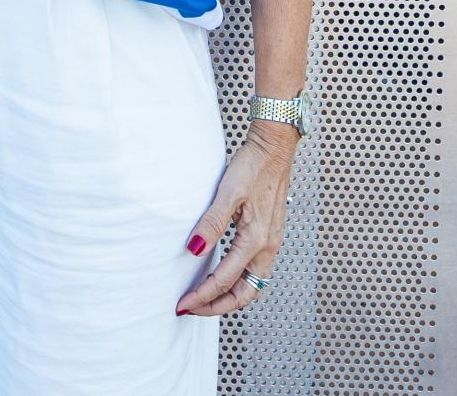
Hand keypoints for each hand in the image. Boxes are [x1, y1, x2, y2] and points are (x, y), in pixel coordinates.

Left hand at [175, 124, 297, 316]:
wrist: (274, 147)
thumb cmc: (253, 166)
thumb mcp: (228, 192)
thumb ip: (211, 223)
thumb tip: (193, 250)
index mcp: (257, 240)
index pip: (224, 280)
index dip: (202, 296)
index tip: (182, 303)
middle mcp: (267, 247)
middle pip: (243, 294)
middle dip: (217, 306)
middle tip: (191, 309)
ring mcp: (271, 242)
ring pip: (251, 286)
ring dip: (228, 297)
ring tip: (205, 298)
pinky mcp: (269, 235)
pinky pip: (254, 271)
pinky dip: (237, 282)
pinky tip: (223, 274)